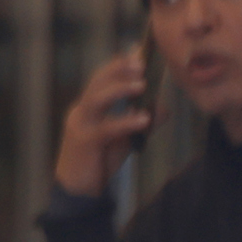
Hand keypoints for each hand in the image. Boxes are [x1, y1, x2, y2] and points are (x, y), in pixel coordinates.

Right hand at [53, 46, 153, 197]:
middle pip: (96, 82)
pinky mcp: (84, 142)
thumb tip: (164, 108)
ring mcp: (80, 126)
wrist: (78, 191)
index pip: (102, 79)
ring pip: (97, 99)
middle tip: (140, 61)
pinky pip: (106, 128)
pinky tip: (143, 119)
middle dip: (118, 69)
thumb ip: (140, 122)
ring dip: (119, 89)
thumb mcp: (123, 138)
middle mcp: (81, 112)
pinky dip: (125, 121)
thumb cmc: (98, 162)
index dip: (119, 64)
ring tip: (141, 84)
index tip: (139, 51)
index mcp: (88, 108)